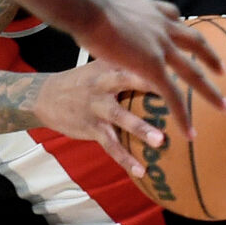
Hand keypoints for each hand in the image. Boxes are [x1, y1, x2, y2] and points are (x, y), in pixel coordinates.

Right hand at [36, 61, 165, 178]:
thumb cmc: (82, 80)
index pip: (134, 58)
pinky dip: (125, 159)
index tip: (180, 64)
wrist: (45, 97)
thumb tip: (161, 54)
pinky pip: (110, 145)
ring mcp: (96, 107)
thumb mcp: (100, 63)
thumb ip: (126, 60)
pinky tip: (141, 170)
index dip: (156, 59)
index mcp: (109, 65)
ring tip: (161, 141)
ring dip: (141, 129)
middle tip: (176, 97)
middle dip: (152, 89)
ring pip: (121, 117)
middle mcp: (103, 84)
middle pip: (129, 82)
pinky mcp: (91, 127)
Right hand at [61, 0, 225, 137]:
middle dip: (209, 55)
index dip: (179, 25)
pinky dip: (183, 115)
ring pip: (192, 73)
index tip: (186, 29)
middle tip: (223, 69)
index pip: (171, 15)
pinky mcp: (152, 67)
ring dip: (209, 91)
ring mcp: (160, 47)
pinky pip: (173, 96)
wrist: (85, 5)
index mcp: (148, 7)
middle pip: (193, 41)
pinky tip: (189, 132)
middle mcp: (161, 25)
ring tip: (224, 107)